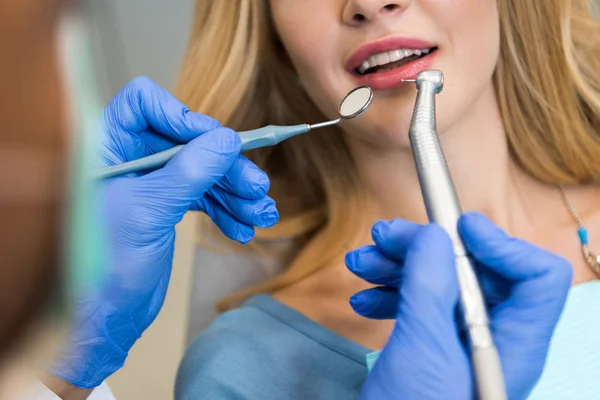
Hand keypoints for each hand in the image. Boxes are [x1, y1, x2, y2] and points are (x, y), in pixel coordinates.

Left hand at [49, 77, 277, 388]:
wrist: (106, 318)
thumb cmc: (106, 265)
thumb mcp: (149, 213)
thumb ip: (188, 173)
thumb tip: (227, 140)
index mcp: (105, 148)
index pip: (144, 104)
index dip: (182, 116)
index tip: (214, 143)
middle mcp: (129, 158)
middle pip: (188, 141)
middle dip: (225, 167)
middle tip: (256, 188)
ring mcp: (151, 182)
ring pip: (202, 170)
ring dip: (234, 192)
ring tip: (260, 215)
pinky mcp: (167, 206)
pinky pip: (204, 196)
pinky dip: (226, 210)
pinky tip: (242, 229)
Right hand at [346, 212, 572, 399]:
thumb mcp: (424, 349)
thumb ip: (431, 285)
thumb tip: (436, 236)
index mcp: (513, 343)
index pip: (537, 277)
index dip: (502, 244)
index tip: (457, 227)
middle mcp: (493, 340)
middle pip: (477, 273)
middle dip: (428, 249)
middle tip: (384, 236)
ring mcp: (460, 346)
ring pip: (441, 286)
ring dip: (400, 268)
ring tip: (361, 263)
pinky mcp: (433, 351)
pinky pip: (420, 309)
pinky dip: (392, 296)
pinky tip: (364, 299)